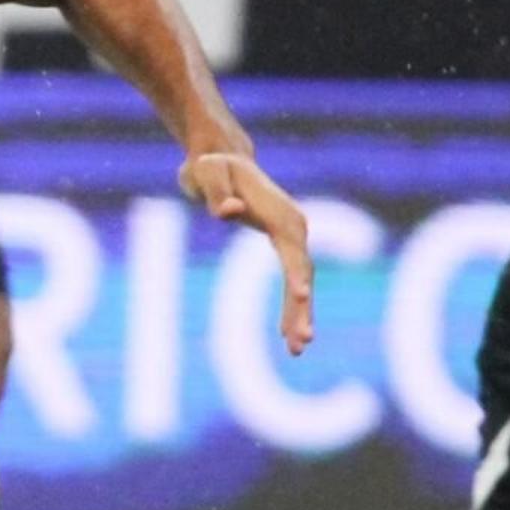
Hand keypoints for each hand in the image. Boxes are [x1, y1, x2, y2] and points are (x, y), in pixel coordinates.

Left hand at [182, 149, 311, 352]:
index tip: (301, 297)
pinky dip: (291, 308)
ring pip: (301, 282)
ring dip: (299, 315)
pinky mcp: (283, 245)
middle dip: (302, 308)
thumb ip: (215, 193)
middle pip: (302, 272)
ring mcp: (291, 237)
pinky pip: (291, 282)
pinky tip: (287, 337)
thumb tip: (227, 213)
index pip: (292, 248)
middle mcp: (294, 226)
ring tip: (297, 350)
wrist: (220, 159)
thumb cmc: (211, 167)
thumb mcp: (207, 173)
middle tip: (301, 342)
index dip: (296, 273)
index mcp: (280, 212)